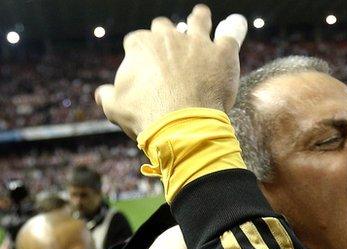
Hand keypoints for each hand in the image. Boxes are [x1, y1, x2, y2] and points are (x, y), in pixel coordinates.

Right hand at [95, 5, 247, 137]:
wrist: (182, 125)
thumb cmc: (147, 117)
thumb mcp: (116, 108)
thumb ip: (108, 96)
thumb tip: (101, 93)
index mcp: (141, 46)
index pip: (138, 40)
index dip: (142, 52)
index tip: (147, 66)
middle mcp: (168, 38)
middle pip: (165, 27)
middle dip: (167, 36)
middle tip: (174, 50)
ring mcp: (197, 43)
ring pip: (199, 20)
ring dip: (199, 19)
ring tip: (201, 17)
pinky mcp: (222, 53)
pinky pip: (232, 32)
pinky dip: (235, 27)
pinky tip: (237, 23)